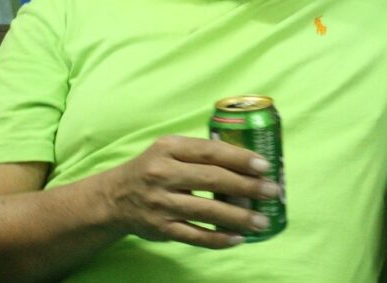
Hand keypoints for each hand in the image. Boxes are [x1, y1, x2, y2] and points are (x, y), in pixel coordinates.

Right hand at [104, 135, 278, 247]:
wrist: (114, 197)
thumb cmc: (154, 168)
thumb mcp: (170, 149)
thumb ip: (201, 151)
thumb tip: (249, 160)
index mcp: (169, 148)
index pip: (210, 151)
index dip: (239, 158)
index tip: (265, 166)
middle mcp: (162, 174)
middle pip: (212, 180)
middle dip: (246, 186)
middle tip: (272, 191)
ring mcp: (160, 203)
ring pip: (206, 211)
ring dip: (238, 217)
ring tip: (262, 221)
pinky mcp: (160, 228)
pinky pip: (194, 236)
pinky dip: (218, 239)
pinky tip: (239, 238)